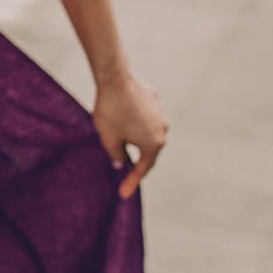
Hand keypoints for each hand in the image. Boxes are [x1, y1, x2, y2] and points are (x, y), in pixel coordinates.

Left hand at [91, 67, 167, 199]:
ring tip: (122, 143)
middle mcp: (162, 129)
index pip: (143, 168)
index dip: (131, 181)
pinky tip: (123, 119)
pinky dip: (135, 121)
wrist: (114, 79)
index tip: (123, 193)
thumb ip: (116, 155)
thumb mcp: (109, 139)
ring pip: (147, 131)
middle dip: (136, 160)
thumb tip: (120, 161)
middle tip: (124, 172)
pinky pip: (144, 115)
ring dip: (135, 138)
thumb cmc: (111, 112)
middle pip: (148, 150)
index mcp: (154, 144)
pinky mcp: (153, 98)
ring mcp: (159, 112)